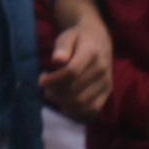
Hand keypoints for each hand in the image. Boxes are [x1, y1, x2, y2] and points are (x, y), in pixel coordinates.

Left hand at [40, 0, 115, 117]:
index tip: (41, 80)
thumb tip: (57, 60)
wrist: (100, 40)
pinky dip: (78, 113)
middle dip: (56, 92)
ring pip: (84, 102)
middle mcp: (102, 69)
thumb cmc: (78, 38)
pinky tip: (65, 106)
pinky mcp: (107, 93)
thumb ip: (62, 47)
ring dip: (64, 102)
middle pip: (76, 90)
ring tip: (53, 95)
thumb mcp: (67, 36)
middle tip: (45, 88)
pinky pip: (93, 110)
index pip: (72, 72)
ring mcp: (107, 83)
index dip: (54, 79)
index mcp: (92, 52)